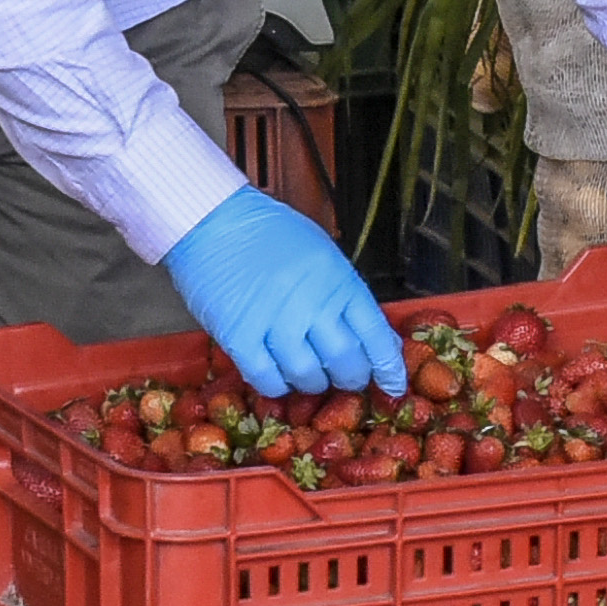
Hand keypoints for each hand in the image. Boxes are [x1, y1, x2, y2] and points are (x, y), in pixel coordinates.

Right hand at [164, 187, 407, 400]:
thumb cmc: (268, 234)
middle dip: (351, 378)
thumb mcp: (321, 255)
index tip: (393, 384)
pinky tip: (278, 375)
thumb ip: (346, 295)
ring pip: (308, 376)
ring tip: (308, 373)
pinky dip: (277, 385)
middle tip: (345, 378)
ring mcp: (275, 321)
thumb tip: (374, 338)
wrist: (213, 221)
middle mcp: (311, 302)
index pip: (375, 333)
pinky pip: (267, 379)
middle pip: (346, 361)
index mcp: (337, 279)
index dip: (388, 366)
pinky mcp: (240, 337)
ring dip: (313, 383)